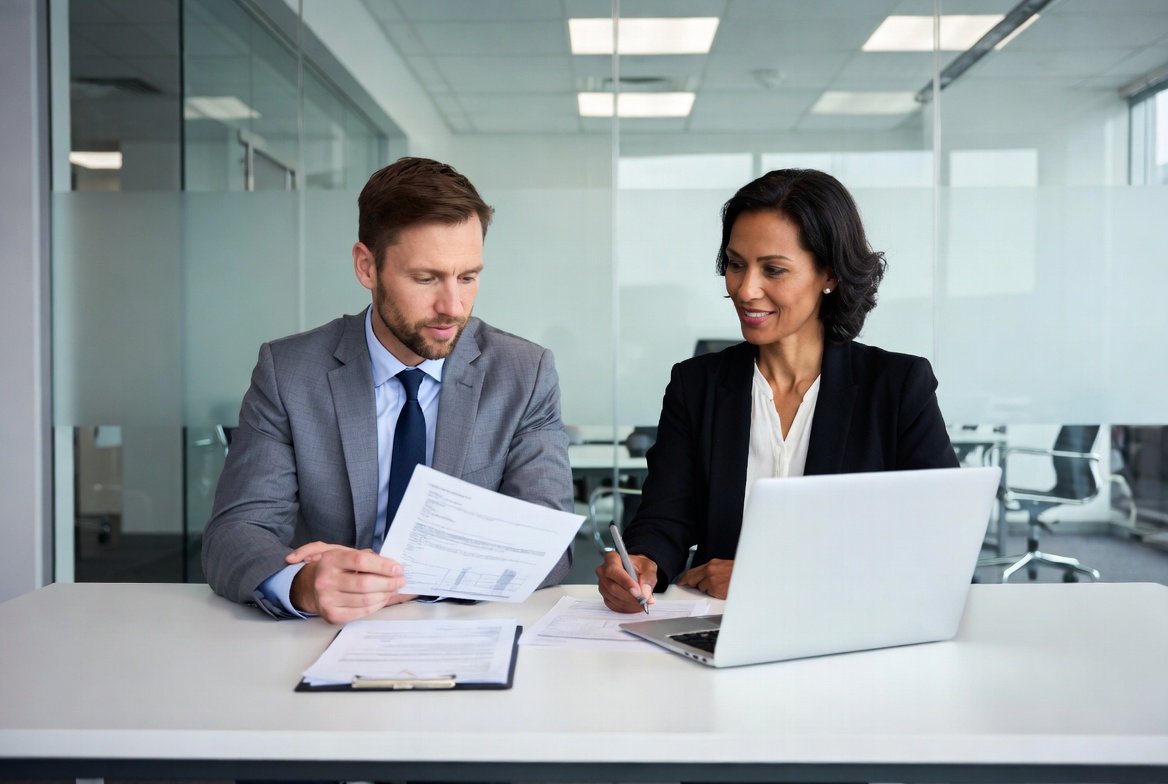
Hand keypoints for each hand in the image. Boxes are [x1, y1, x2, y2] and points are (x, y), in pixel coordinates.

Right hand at [287, 542, 414, 623]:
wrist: (311, 588)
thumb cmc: (335, 568)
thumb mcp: (344, 553)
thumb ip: (365, 555)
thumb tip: (391, 565)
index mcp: (330, 559)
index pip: (361, 561)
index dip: (383, 565)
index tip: (398, 568)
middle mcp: (326, 580)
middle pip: (365, 583)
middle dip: (388, 582)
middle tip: (401, 580)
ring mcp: (327, 599)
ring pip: (365, 600)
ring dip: (385, 595)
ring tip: (394, 589)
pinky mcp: (333, 615)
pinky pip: (362, 612)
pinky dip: (377, 605)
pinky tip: (383, 598)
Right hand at [596, 551, 657, 612]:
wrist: (636, 571)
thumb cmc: (639, 567)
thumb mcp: (648, 567)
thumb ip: (647, 578)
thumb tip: (644, 593)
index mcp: (612, 558)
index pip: (614, 571)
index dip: (625, 582)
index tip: (638, 592)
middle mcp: (603, 571)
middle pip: (612, 587)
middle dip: (630, 597)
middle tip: (644, 601)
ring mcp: (602, 585)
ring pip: (614, 598)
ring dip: (630, 603)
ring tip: (643, 603)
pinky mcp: (605, 596)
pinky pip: (614, 606)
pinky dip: (627, 608)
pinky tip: (636, 605)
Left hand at [677, 558, 733, 598]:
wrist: (749, 576)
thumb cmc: (738, 572)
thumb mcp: (724, 567)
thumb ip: (712, 570)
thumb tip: (702, 577)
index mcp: (712, 564)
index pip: (693, 571)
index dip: (685, 577)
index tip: (681, 581)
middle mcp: (710, 571)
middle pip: (693, 579)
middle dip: (692, 584)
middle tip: (690, 586)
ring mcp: (712, 580)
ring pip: (701, 588)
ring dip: (707, 589)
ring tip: (719, 586)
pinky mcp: (715, 590)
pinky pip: (709, 594)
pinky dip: (714, 594)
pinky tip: (722, 590)